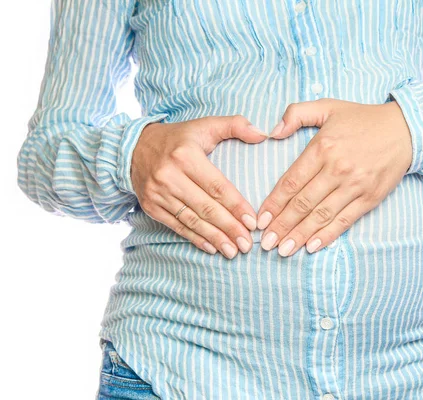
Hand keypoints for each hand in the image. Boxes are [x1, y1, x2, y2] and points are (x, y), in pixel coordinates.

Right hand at [131, 115, 268, 257]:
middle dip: (229, 228)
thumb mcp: (205, 125)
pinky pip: (176, 226)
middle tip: (247, 244)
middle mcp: (169, 175)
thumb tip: (263, 134)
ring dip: (215, 238)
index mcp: (186, 155)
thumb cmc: (179, 138)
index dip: (236, 206)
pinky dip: (195, 239)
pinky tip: (212, 248)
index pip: (217, 186)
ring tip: (234, 251)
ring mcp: (158, 193)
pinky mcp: (150, 206)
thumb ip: (235, 125)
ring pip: (192, 220)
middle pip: (206, 207)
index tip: (253, 222)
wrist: (133, 147)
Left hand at [256, 98, 412, 256]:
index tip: (261, 219)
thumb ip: (296, 114)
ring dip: (300, 235)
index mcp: (322, 148)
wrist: (405, 129)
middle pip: (302, 203)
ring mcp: (354, 186)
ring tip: (283, 251)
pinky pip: (344, 220)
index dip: (274, 203)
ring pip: (321, 215)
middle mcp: (337, 169)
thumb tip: (272, 131)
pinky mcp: (370, 198)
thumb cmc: (362, 119)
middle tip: (266, 243)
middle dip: (282, 225)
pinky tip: (312, 247)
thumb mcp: (327, 106)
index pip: (291, 182)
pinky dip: (328, 235)